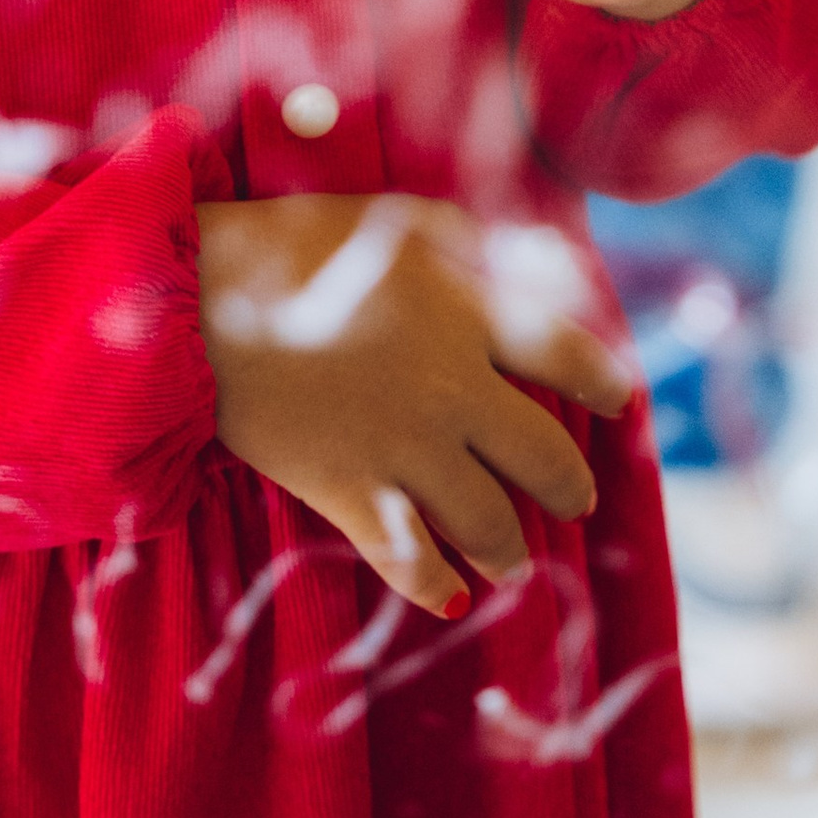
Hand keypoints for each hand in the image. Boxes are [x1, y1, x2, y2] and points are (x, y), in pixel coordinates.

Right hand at [198, 191, 630, 618]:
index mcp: (470, 313)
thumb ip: (477, 244)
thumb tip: (543, 264)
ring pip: (489, 522)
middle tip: (575, 502)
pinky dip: (436, 586)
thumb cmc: (298, 246)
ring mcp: (403, 447)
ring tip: (515, 563)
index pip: (570, 357)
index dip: (604, 383)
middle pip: (544, 457)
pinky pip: (408, 559)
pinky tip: (451, 598)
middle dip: (569, 487)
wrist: (200, 301)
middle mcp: (453, 388)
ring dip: (511, 548)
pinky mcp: (347, 491)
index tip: (618, 402)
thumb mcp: (401, 220)